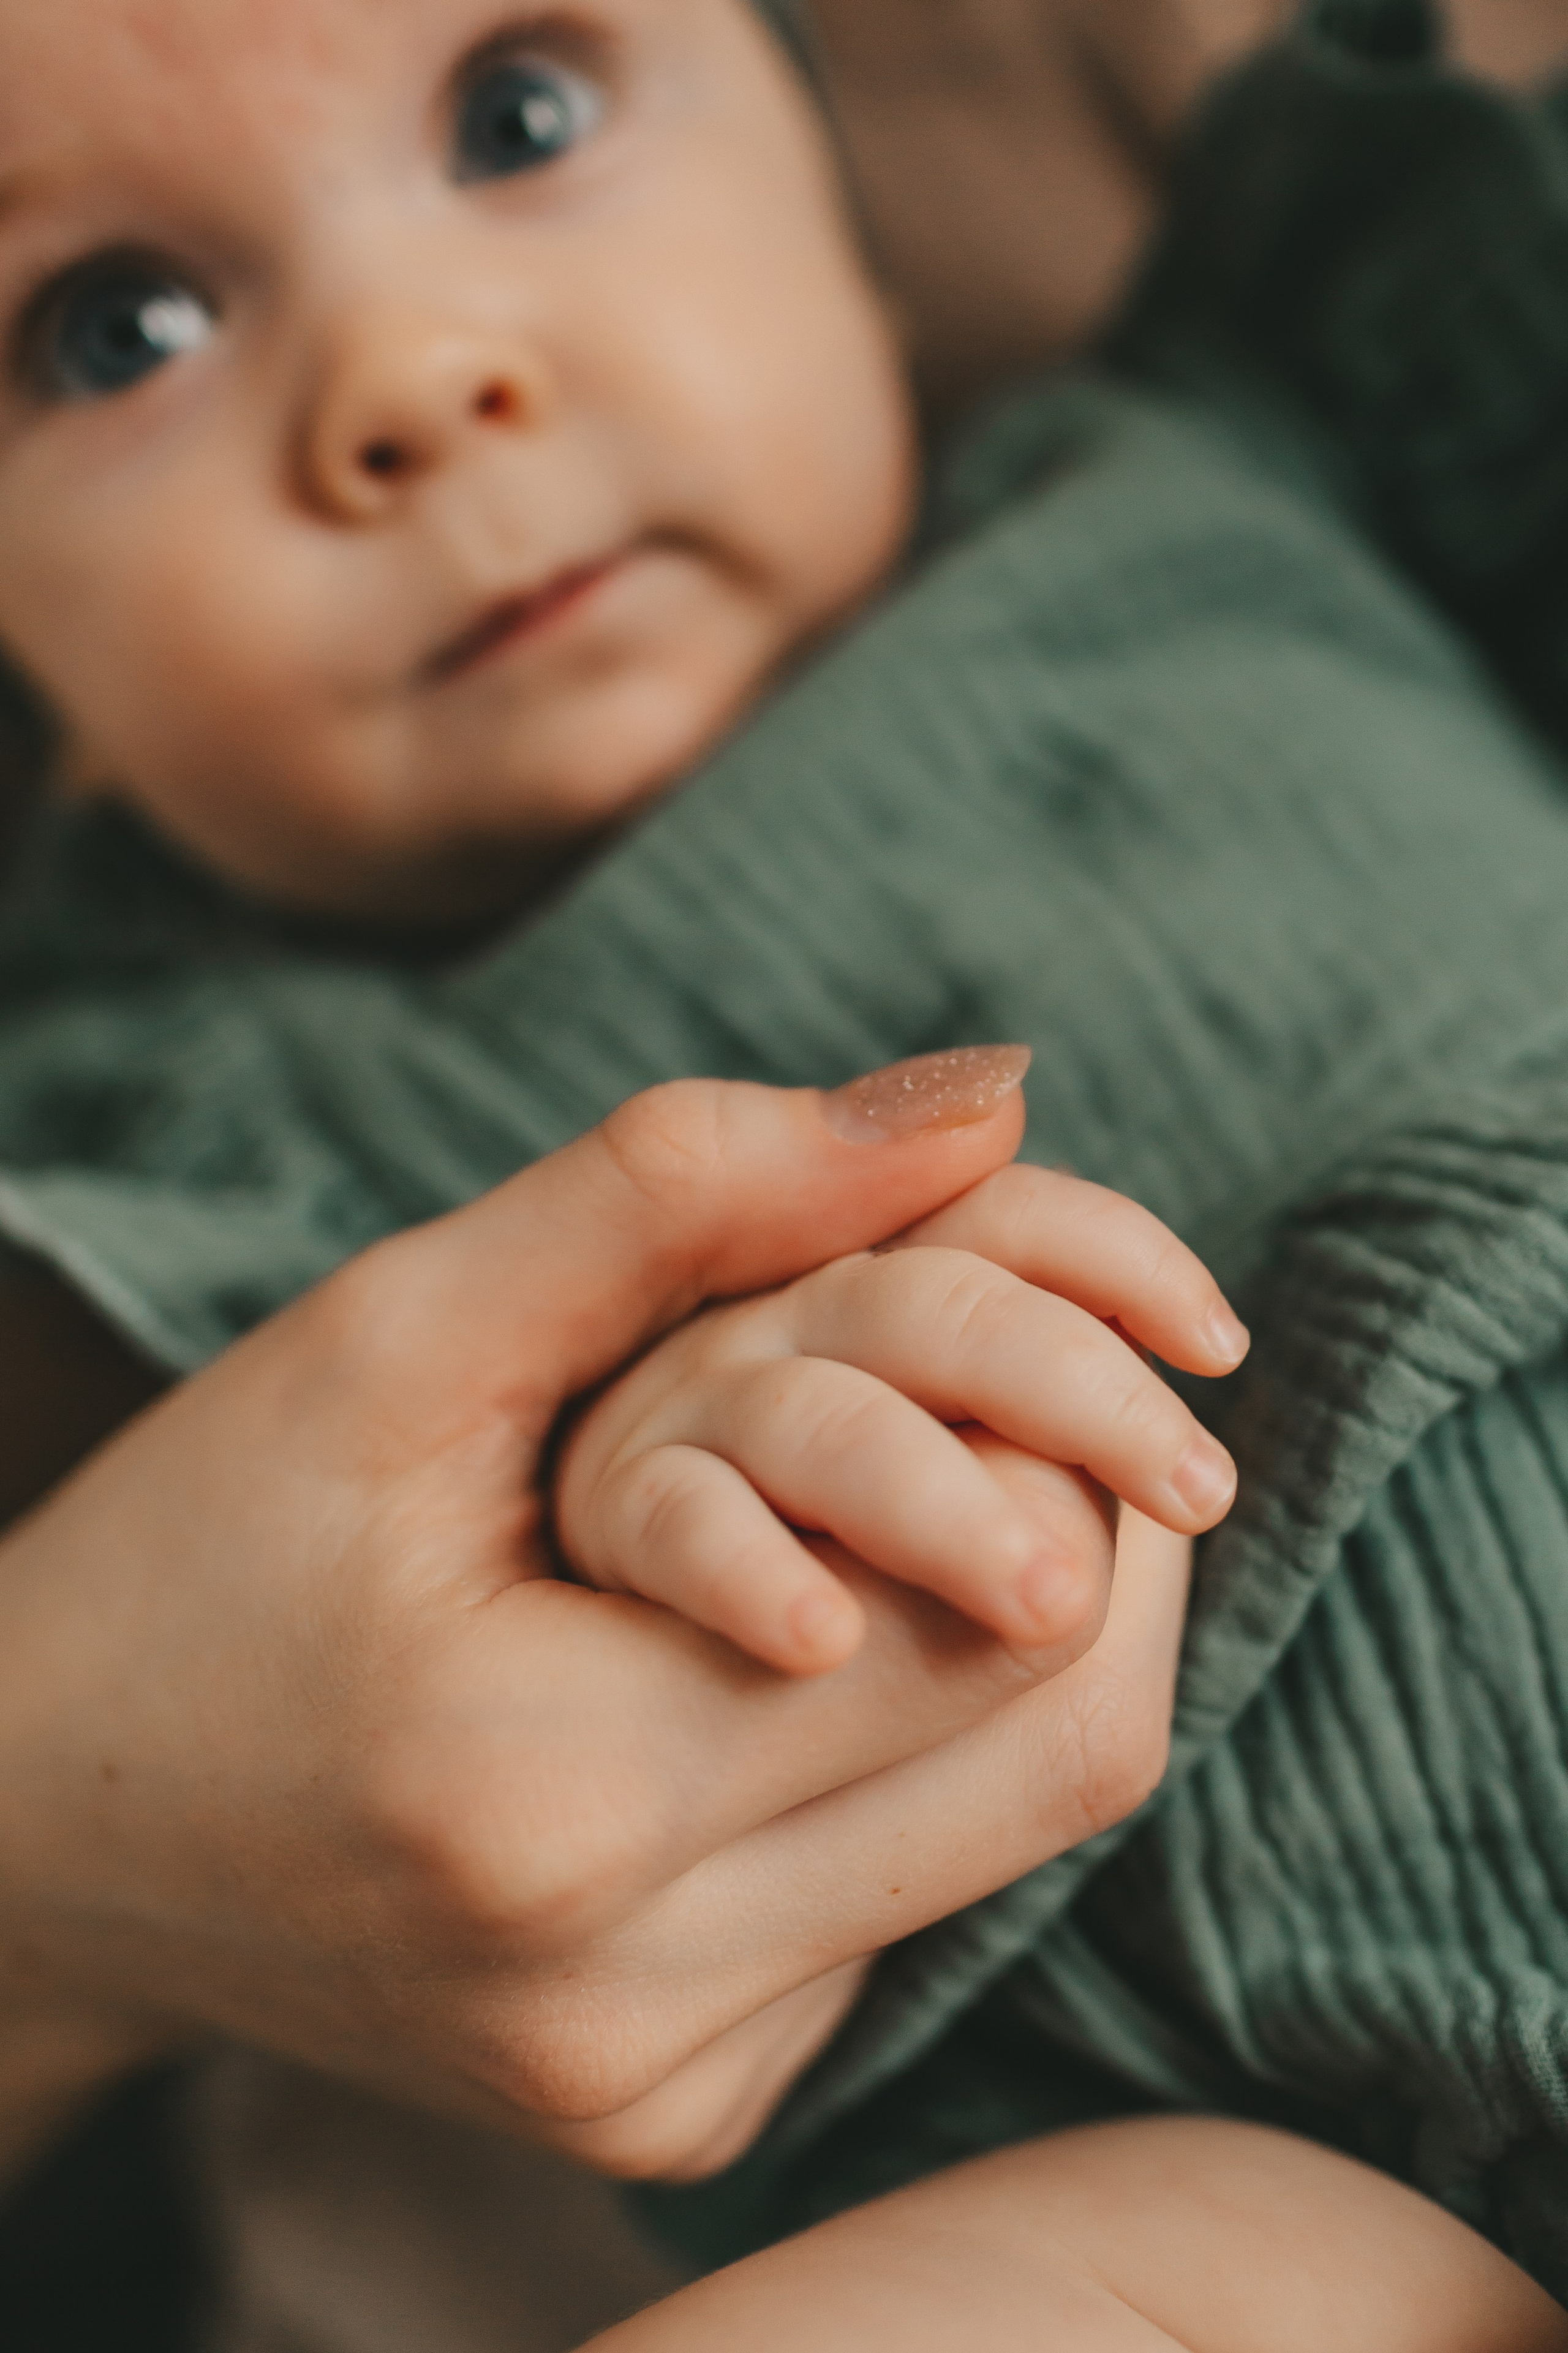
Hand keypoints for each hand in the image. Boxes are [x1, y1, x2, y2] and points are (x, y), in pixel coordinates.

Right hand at [0, 1056, 1172, 2181]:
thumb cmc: (198, 1554)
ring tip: (910, 1497)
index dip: (1067, 1426)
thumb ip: (684, 1192)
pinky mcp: (685, 2114)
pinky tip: (798, 1655)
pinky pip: (906, 1903)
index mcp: (556, 1800)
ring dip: (1019, 1633)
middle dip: (1095, 1524)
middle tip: (1051, 1392)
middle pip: (1065, 1745)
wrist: (36, 1827)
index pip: (1005, 1613)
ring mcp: (669, 2087)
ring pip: (1018, 1830)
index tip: (1042, 1312)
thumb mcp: (400, 1334)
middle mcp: (638, 2002)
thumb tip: (988, 1100)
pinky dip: (914, 1748)